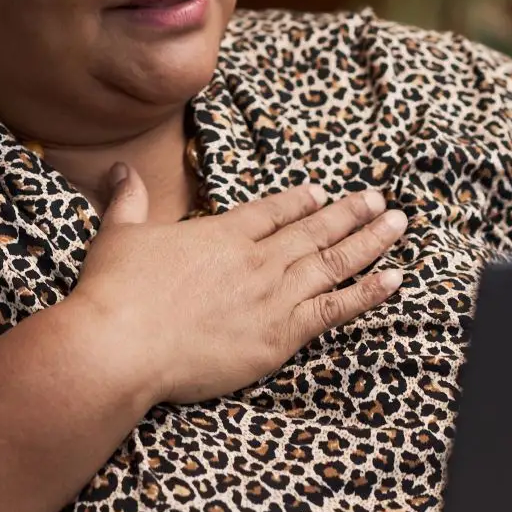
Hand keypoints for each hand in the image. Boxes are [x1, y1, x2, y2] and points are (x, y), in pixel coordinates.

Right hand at [64, 164, 406, 407]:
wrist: (121, 344)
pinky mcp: (281, 334)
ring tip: (397, 224)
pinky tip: (394, 279)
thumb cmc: (114, 293)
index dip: (299, 202)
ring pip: (333, 262)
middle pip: (313, 230)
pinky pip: (335, 308)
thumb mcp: (118, 235)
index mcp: (221, 235)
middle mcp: (256, 259)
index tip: (320, 193)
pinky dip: (367, 293)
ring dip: (369, 241)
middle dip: (349, 212)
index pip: (272, 212)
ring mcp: (273, 296)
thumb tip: (119, 168)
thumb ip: (128, 200)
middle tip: (378, 199)